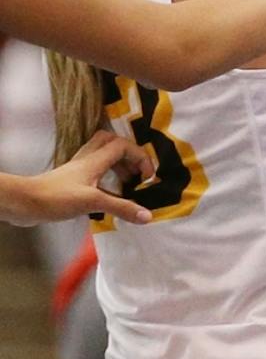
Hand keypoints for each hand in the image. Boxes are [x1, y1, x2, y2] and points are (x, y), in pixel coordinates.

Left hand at [10, 133, 154, 225]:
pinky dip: (105, 178)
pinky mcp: (69, 181)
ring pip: (101, 156)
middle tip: (136, 172)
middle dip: (127, 153)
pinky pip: (93, 171)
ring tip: (126, 183)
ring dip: (117, 165)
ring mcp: (76, 170)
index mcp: (94, 160)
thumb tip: (148, 216)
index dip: (139, 156)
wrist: (23, 203)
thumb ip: (121, 207)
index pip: (123, 146)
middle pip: (110, 142)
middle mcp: (86, 160)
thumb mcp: (92, 202)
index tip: (146, 177)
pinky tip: (107, 193)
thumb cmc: (56, 198)